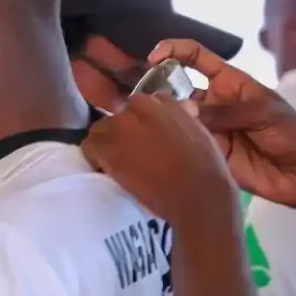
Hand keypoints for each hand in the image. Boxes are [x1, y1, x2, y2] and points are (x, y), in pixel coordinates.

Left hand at [81, 93, 237, 224]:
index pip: (144, 106)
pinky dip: (94, 159)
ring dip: (107, 145)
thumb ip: (185, 118)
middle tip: (133, 155)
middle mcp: (140, 106)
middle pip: (120, 116)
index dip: (143, 125)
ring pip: (101, 130)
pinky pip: (89, 148)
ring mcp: (121, 125)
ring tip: (118, 165)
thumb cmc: (207, 169)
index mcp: (165, 102)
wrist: (197, 193)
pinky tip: (107, 172)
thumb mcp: (200, 133)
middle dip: (124, 133)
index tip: (147, 141)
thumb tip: (185, 108)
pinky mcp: (107, 147)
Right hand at [146, 40, 295, 209]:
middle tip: (134, 97)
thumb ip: (225, 111)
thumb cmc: (291, 134)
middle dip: (157, 88)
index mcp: (229, 83)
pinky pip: (186, 146)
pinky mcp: (208, 155)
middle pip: (178, 89)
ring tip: (137, 121)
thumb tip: (184, 108)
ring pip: (178, 119)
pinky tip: (154, 145)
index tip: (153, 57)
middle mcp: (214, 103)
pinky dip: (171, 144)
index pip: (196, 57)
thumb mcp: (263, 113)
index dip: (174, 51)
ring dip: (161, 118)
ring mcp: (210, 130)